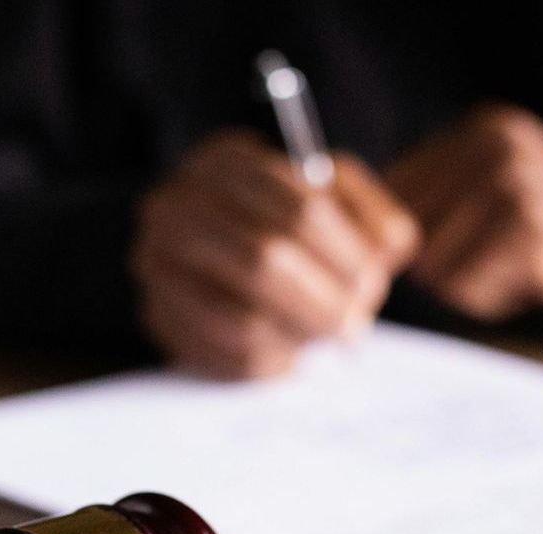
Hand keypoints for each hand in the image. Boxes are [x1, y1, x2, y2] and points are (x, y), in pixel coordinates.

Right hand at [131, 130, 417, 378]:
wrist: (214, 245)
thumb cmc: (288, 220)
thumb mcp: (335, 197)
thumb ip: (372, 215)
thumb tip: (385, 252)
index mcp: (225, 162)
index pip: (301, 210)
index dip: (346, 256)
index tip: (371, 284)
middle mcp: (175, 206)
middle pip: (265, 262)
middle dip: (323, 303)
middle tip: (354, 327)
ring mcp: (156, 263)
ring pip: (242, 320)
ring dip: (299, 338)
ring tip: (321, 338)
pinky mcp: (157, 316)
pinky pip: (223, 357)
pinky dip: (271, 363)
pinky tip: (289, 353)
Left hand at [386, 104, 542, 333]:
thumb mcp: (500, 185)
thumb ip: (436, 192)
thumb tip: (358, 230)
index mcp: (485, 127)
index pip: (395, 188)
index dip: (405, 236)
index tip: (440, 251)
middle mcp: (500, 147)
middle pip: (409, 230)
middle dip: (437, 262)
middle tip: (490, 262)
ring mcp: (518, 188)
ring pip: (434, 264)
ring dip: (465, 285)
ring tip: (511, 270)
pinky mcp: (533, 237)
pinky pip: (467, 289)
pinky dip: (489, 301)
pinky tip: (528, 285)